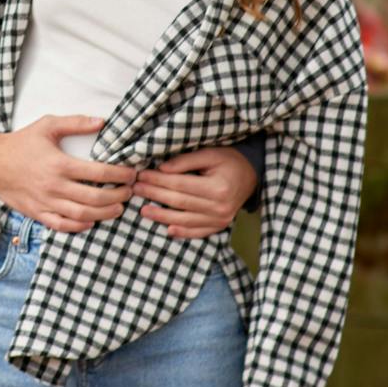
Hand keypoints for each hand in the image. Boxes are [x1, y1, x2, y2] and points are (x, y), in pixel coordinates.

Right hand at [0, 116, 134, 232]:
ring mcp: (45, 202)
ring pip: (82, 215)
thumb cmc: (22, 143)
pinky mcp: (37, 214)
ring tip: (118, 208)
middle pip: (94, 197)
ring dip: (105, 213)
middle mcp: (54, 186)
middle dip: (117, 196)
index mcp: (59, 164)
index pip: (98, 172)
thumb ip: (75, 123)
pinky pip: (62, 226)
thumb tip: (102, 121)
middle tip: (129, 192)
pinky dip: (80, 226)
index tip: (131, 174)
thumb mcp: (47, 125)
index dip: (119, 174)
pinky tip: (92, 221)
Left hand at [133, 146, 256, 237]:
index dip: (158, 180)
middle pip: (179, 202)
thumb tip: (161, 169)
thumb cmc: (229, 161)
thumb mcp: (210, 154)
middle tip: (135, 190)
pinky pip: (198, 232)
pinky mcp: (220, 226)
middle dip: (155, 195)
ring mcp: (221, 220)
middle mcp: (220, 207)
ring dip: (162, 216)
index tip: (141, 176)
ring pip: (185, 220)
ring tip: (143, 211)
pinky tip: (168, 230)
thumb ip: (186, 161)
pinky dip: (183, 232)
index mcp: (217, 187)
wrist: (252, 176)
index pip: (180, 184)